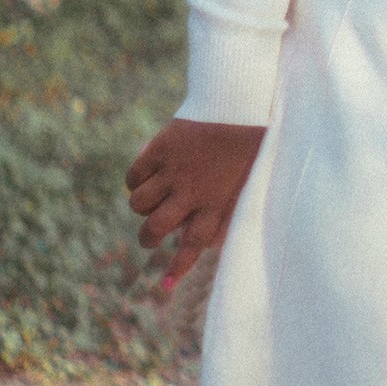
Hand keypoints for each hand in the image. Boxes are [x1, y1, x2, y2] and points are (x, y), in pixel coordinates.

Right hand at [125, 119, 265, 293]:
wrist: (240, 99)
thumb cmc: (251, 141)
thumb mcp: (250, 180)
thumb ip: (232, 210)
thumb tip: (215, 240)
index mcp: (218, 201)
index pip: (193, 245)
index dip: (177, 268)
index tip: (165, 287)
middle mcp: (192, 191)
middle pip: (155, 229)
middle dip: (148, 239)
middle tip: (150, 238)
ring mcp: (173, 170)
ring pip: (139, 205)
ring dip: (141, 209)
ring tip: (149, 205)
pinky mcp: (161, 149)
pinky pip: (134, 177)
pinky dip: (134, 183)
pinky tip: (143, 179)